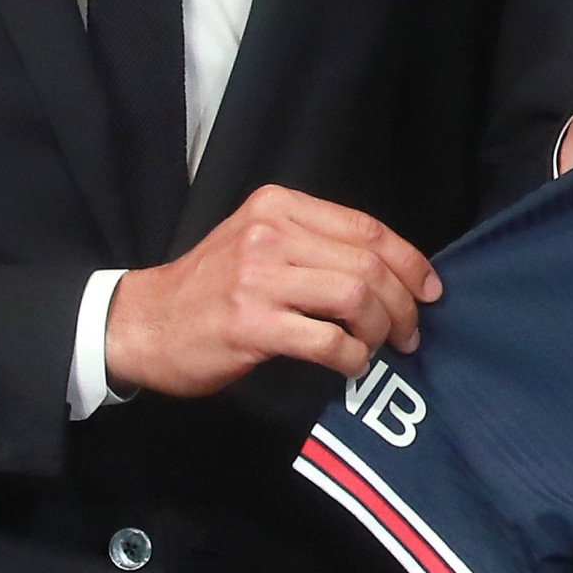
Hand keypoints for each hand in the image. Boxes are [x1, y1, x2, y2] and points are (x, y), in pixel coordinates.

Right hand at [102, 187, 440, 395]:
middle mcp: (269, 234)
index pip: (366, 228)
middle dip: (403, 303)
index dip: (409, 261)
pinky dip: (351, 357)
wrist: (142, 324)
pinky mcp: (251, 325)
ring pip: (356, 297)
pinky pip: (328, 341)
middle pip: (368, 264)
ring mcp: (258, 278)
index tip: (430, 289)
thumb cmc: (208, 288)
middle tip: (410, 332)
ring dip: (382, 330)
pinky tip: (349, 365)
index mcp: (277, 206)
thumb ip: (313, 243)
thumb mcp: (256, 241)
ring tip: (381, 348)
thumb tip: (388, 271)